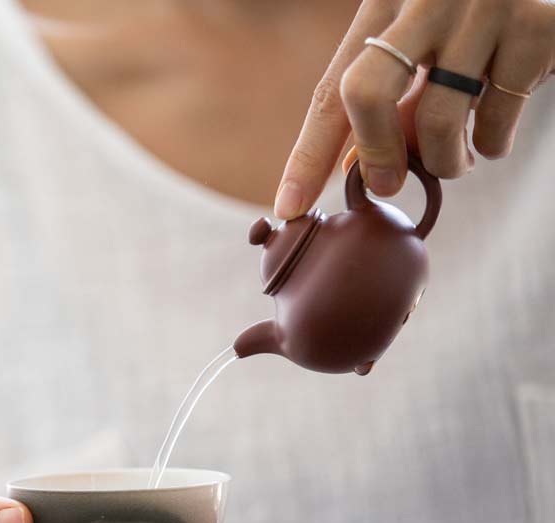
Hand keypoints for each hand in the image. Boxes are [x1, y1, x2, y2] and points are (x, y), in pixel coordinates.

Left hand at [275, 0, 554, 219]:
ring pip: (437, 123)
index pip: (331, 90)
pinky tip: (494, 131)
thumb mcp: (423, 44)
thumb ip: (391, 94)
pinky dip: (492, 143)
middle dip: (373, 155)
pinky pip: (497, 120)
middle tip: (386, 186)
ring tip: (457, 159)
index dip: (307, 157)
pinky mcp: (538, 26)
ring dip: (444, 162)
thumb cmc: (473, 19)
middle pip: (365, 94)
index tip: (288, 207)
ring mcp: (485, 6)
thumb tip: (355, 168)